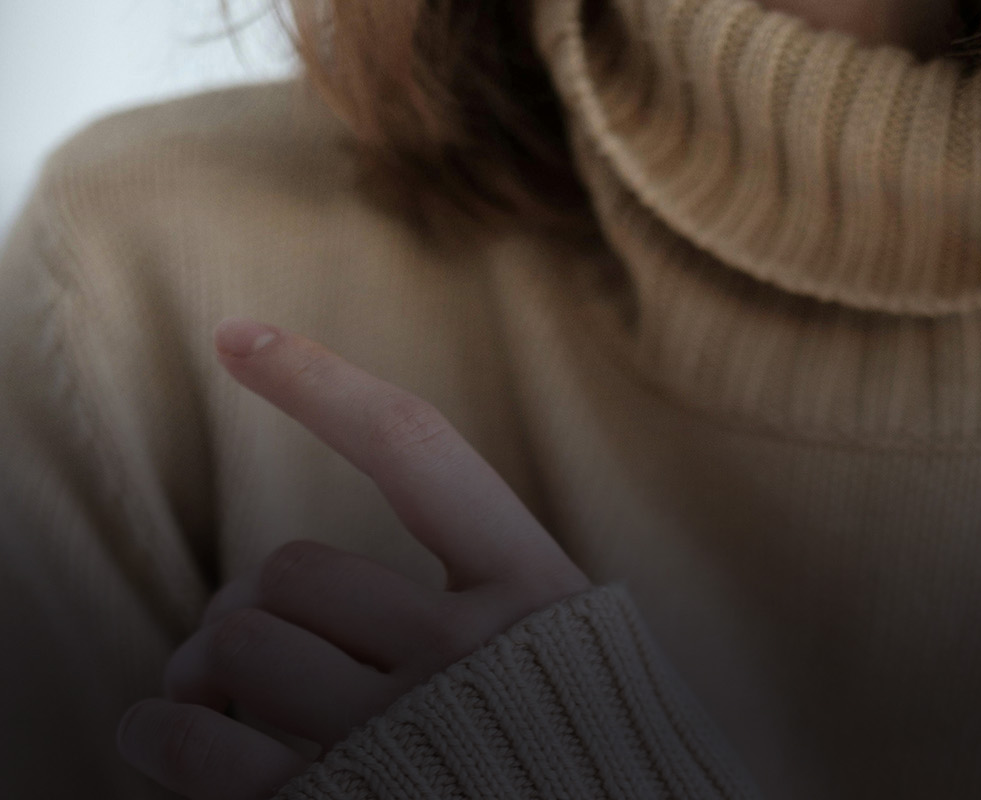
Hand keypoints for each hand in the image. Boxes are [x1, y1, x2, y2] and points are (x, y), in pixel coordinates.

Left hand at [116, 318, 591, 799]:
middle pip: (291, 570)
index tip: (233, 336)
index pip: (416, 451)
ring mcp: (402, 733)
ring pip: (242, 644)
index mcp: (536, 595)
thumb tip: (320, 593)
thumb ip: (493, 610)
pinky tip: (165, 733)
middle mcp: (469, 653)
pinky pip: (201, 745)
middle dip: (250, 606)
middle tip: (242, 642)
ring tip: (209, 694)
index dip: (320, 384)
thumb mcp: (572, 665)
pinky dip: (162, 733)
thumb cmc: (592, 761)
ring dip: (202, 666)